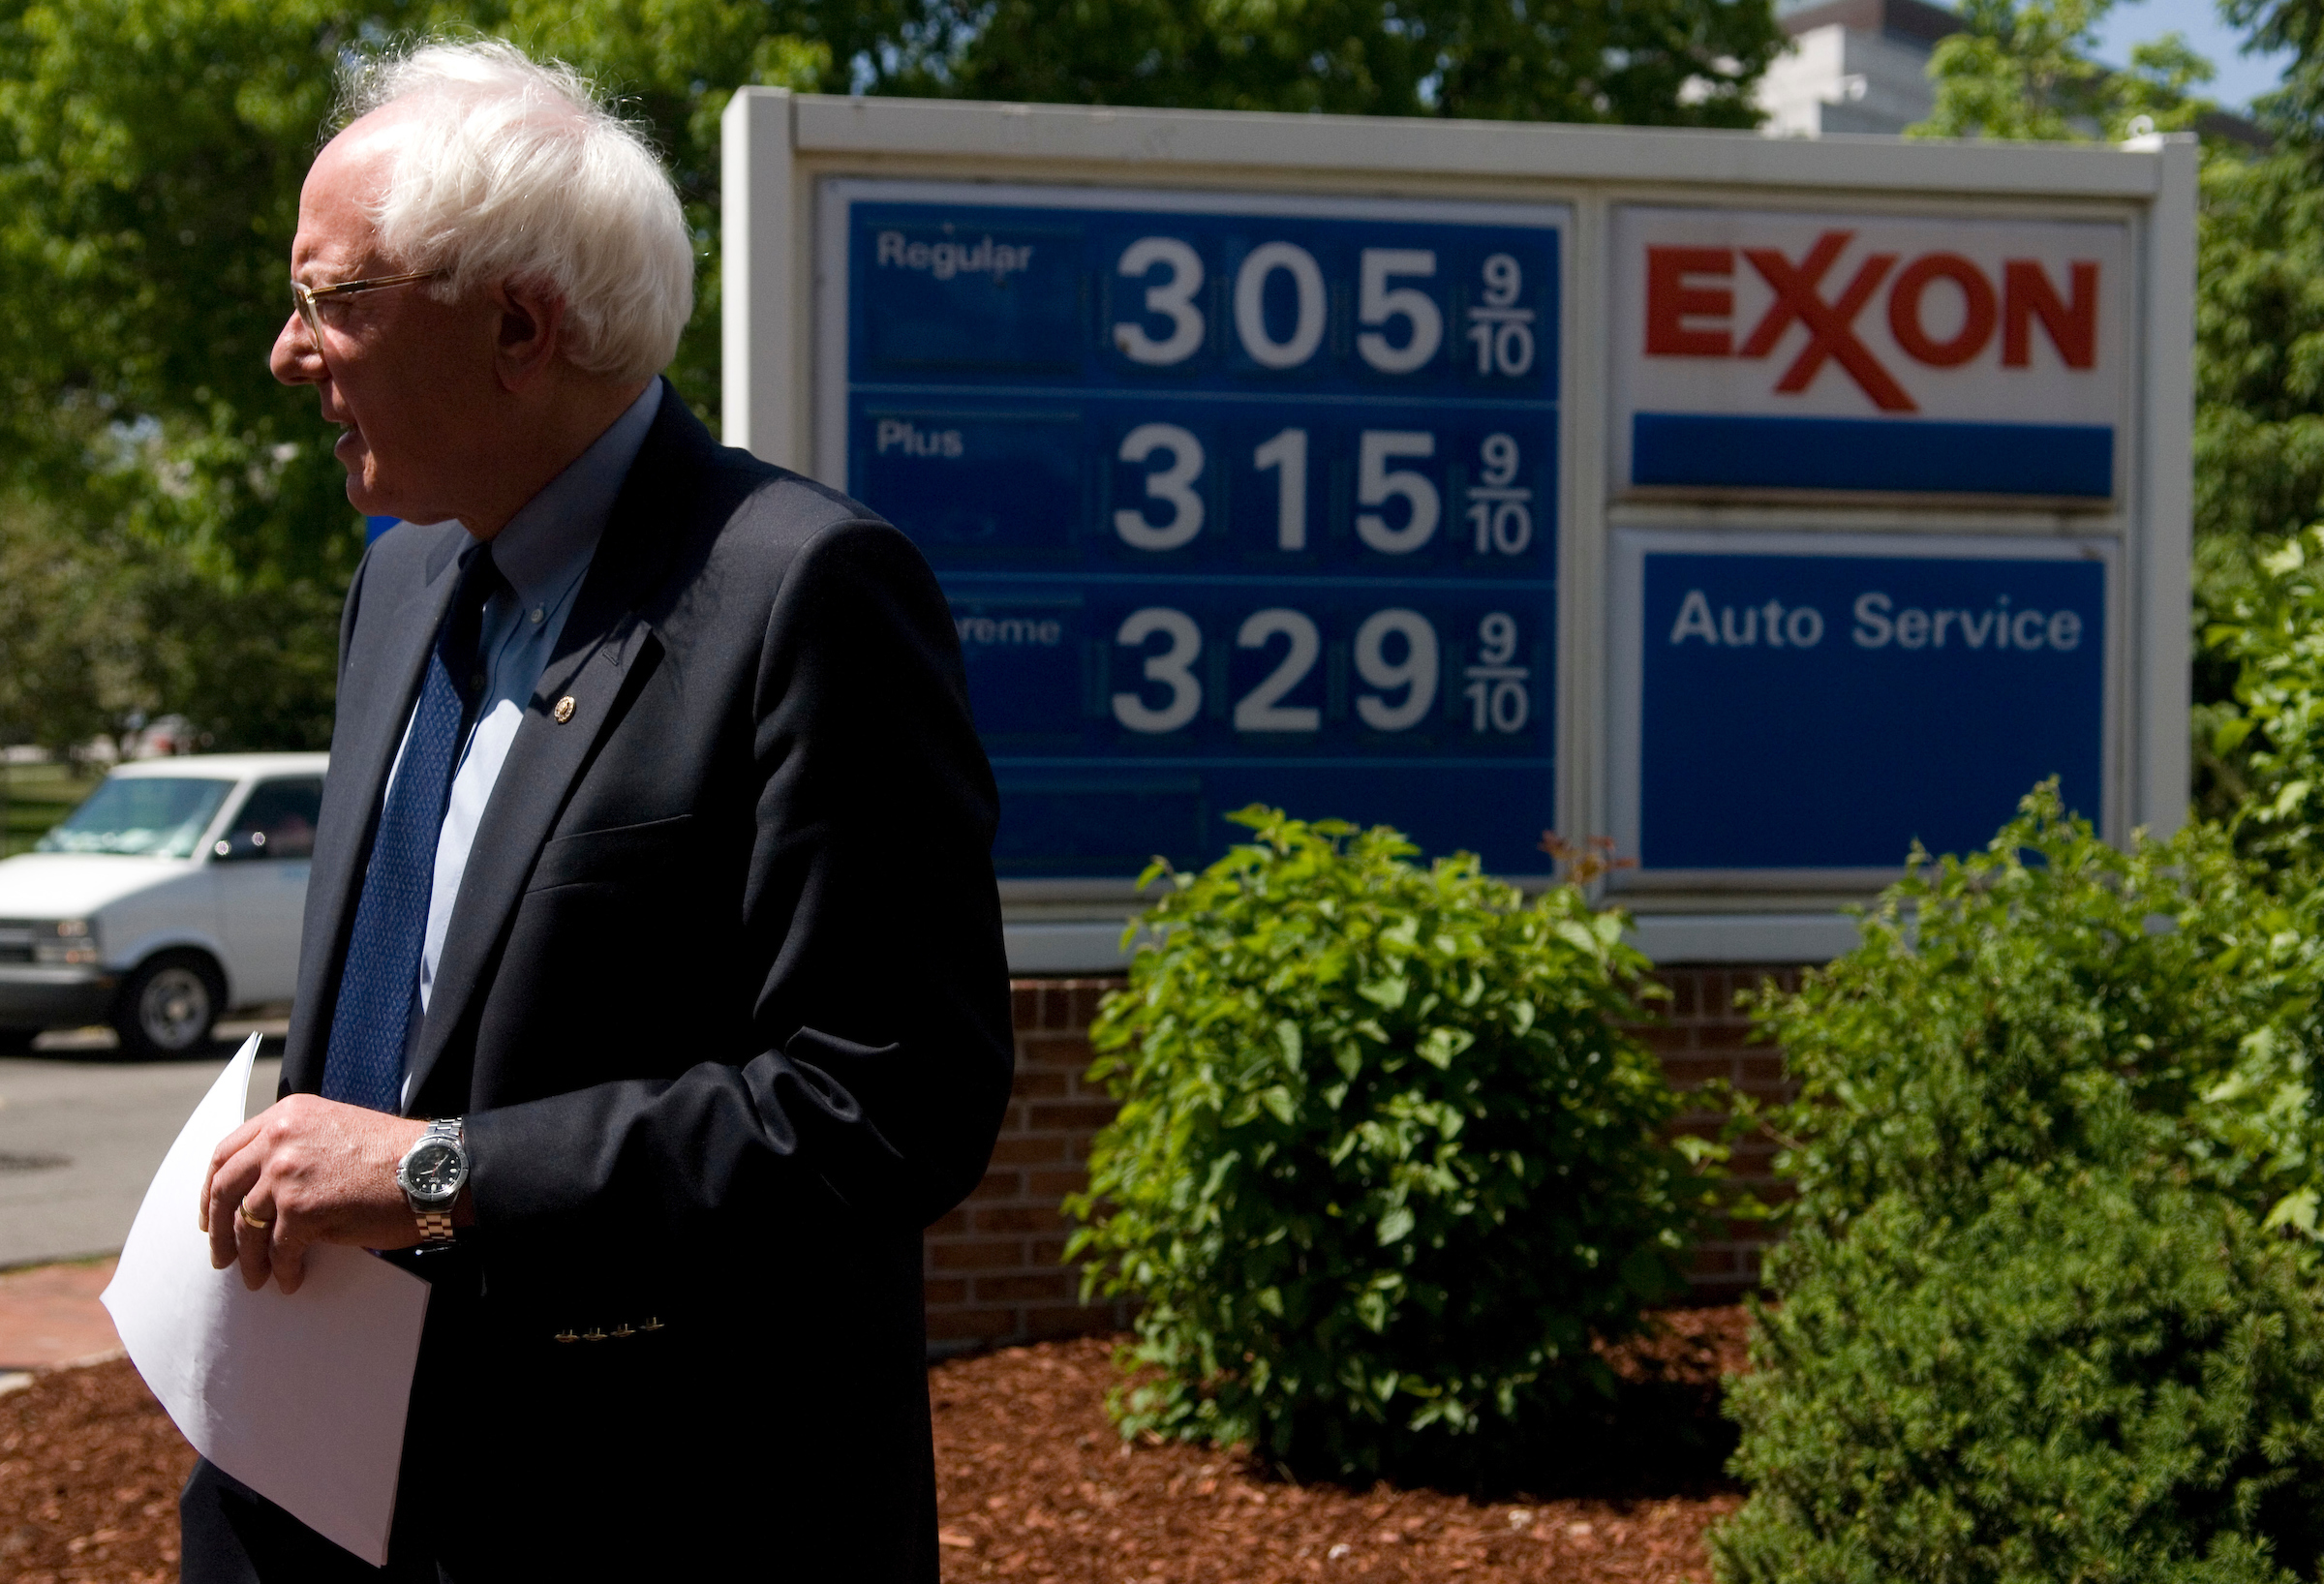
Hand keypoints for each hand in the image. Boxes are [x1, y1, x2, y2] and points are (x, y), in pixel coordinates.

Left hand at [198, 1097, 463, 1293]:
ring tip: (255, 1277)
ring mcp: (286, 1174)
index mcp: (286, 1115)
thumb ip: (296, 1145)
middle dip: (218, 1229)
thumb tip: (265, 1190)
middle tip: (221, 1254)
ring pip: (246, 1226)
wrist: (433, 1168)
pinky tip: (291, 1279)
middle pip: (225, 1190)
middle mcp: (279, 1139)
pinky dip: (282, 1270)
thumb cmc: (394, 1154)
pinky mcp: (300, 1210)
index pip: (226, 1153)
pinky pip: (278, 1250)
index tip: (212, 1212)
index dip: (212, 1189)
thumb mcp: (334, 1129)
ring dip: (247, 1258)